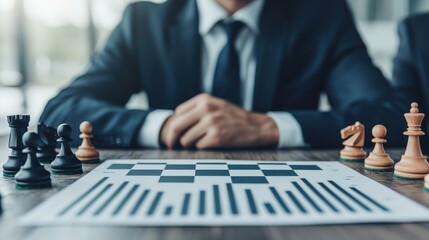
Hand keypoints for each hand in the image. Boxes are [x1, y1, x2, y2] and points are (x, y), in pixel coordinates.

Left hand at [160, 94, 278, 148]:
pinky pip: (198, 147)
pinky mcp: (217, 137)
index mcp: (204, 99)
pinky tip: (212, 143)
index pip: (177, 113)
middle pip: (176, 126)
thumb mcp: (215, 105)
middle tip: (171, 145)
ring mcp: (212, 123)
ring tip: (201, 141)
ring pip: (185, 140)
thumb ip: (196, 110)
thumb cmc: (232, 118)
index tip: (173, 134)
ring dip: (190, 144)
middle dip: (171, 138)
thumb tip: (172, 126)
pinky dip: (202, 148)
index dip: (173, 125)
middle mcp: (206, 108)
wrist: (256, 126)